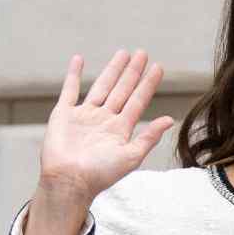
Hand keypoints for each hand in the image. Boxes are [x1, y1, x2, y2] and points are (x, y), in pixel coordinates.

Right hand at [38, 48, 174, 203]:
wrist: (68, 181)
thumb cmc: (99, 174)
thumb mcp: (131, 157)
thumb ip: (149, 137)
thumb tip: (169, 120)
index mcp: (120, 130)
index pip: (138, 101)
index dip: (148, 84)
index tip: (158, 67)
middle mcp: (104, 120)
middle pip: (122, 90)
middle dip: (132, 72)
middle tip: (142, 53)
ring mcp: (84, 116)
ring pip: (102, 86)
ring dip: (112, 70)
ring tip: (123, 53)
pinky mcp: (63, 114)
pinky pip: (69, 90)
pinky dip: (73, 75)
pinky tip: (79, 60)